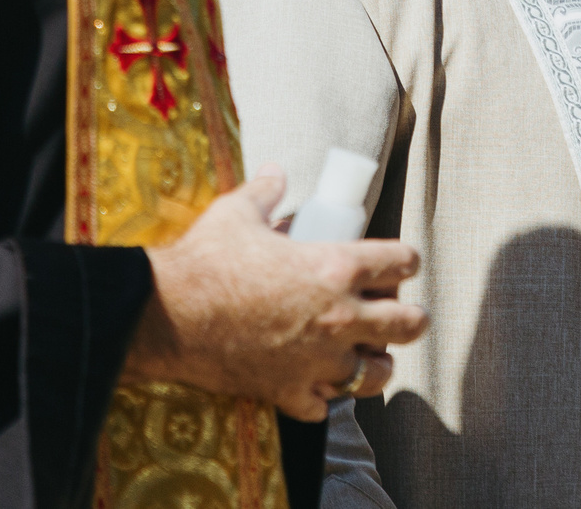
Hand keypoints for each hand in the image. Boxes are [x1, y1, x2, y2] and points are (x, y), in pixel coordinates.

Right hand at [125, 167, 427, 420]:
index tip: (402, 262)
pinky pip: (325, 407)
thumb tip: (275, 173)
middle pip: (407, 324)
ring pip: (374, 375)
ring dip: (375, 364)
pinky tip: (314, 384)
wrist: (169, 316)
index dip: (406, 260)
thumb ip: (265, 192)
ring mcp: (317, 362)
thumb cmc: (206, 260)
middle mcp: (339, 318)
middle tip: (401, 313)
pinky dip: (323, 397)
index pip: (400, 262)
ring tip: (368, 355)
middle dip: (411, 318)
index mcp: (335, 267)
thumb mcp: (237, 213)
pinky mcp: (290, 392)